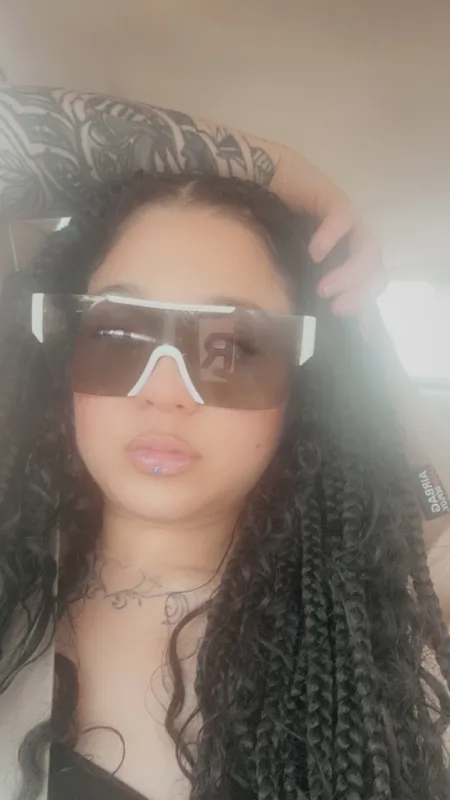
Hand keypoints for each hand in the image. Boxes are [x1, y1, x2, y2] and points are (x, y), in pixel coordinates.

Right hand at [269, 146, 386, 316]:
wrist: (265, 182)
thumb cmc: (275, 228)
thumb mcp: (291, 265)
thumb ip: (303, 285)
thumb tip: (301, 320)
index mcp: (347, 259)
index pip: (368, 284)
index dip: (362, 304)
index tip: (342, 320)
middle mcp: (353, 242)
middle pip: (377, 270)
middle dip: (361, 293)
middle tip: (337, 308)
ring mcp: (349, 222)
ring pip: (368, 249)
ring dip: (350, 274)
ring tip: (324, 288)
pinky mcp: (336, 201)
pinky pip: (343, 220)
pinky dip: (331, 238)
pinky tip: (315, 253)